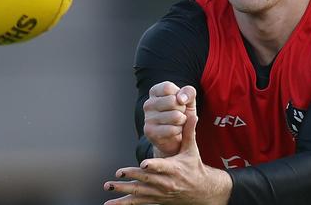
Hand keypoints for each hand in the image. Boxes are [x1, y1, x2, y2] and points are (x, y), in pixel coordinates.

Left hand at [104, 92, 231, 204]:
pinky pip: (137, 202)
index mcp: (174, 168)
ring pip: (139, 192)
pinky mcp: (155, 199)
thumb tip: (192, 115)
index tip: (143, 164)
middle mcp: (166, 182)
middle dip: (132, 175)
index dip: (153, 166)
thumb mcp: (192, 150)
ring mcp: (159, 193)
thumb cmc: (194, 167)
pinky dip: (124, 203)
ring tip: (109, 185)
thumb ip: (189, 132)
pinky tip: (110, 203)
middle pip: (147, 179)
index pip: (162, 167)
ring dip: (123, 189)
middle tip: (119, 172)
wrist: (200, 191)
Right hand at [144, 81, 195, 157]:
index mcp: (155, 92)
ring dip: (182, 121)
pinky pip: (172, 130)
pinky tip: (175, 132)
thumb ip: (189, 93)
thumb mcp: (189, 100)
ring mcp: (147, 119)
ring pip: (175, 116)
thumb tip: (181, 99)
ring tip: (177, 123)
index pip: (167, 87)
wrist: (177, 138)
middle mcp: (148, 104)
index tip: (179, 101)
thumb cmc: (182, 114)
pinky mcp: (150, 132)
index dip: (179, 95)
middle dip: (182, 109)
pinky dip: (178, 131)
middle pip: (172, 101)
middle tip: (179, 114)